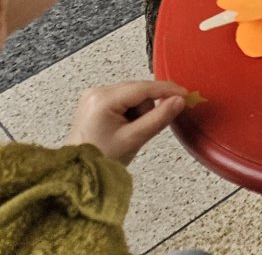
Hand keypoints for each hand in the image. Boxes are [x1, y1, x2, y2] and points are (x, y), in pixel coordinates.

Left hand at [66, 80, 186, 163]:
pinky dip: (129, 113)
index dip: (166, 90)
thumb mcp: (133, 139)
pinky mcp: (94, 103)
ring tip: (128, 133)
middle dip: (147, 108)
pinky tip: (123, 128)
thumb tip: (178, 101)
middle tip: (142, 130)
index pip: (143, 88)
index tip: (184, 94)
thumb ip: (159, 118)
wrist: (77, 173)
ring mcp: (93, 96)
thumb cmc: (99, 159)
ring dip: (137, 112)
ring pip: (132, 95)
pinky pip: (122, 100)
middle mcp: (96, 92)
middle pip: (138, 90)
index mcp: (103, 99)